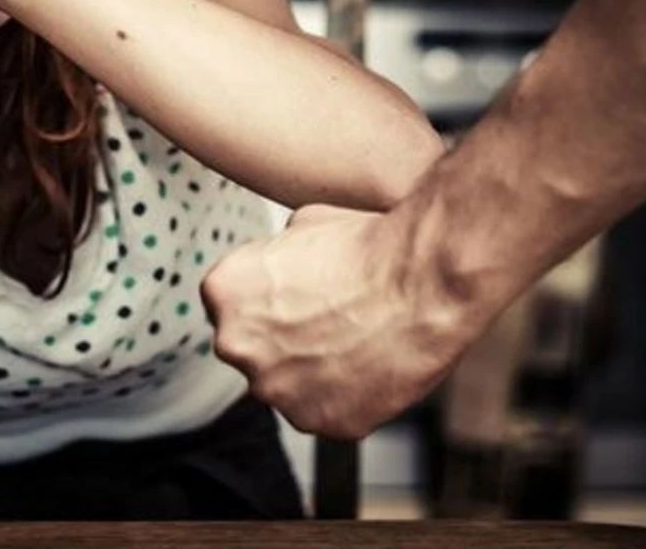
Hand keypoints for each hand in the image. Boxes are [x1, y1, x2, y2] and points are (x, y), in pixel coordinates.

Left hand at [202, 194, 495, 439]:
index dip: (268, 301)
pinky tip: (371, 366)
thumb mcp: (304, 223)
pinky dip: (346, 397)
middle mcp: (236, 345)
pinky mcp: (319, 422)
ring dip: (312, 371)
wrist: (422, 283)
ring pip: (287, 386)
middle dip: (284, 339)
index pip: (231, 306)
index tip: (299, 296)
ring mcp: (276, 390)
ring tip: (357, 341)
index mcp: (222, 292)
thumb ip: (275, 254)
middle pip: (253, 350)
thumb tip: (281, 259)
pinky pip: (325, 413)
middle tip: (329, 319)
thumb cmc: (368, 248)